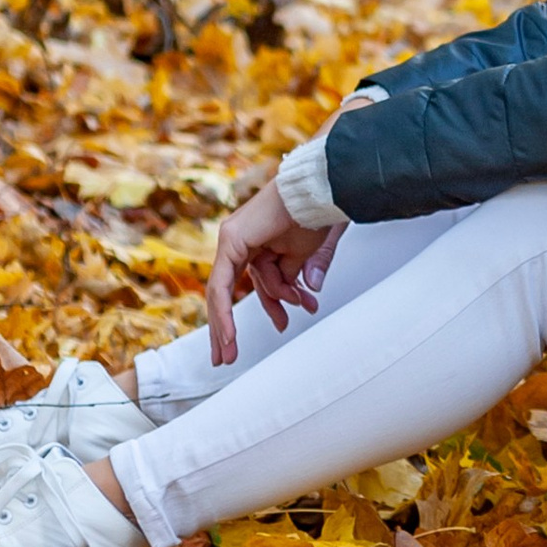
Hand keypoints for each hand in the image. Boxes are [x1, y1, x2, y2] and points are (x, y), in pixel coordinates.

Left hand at [206, 180, 343, 363]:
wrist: (322, 189)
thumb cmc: (319, 211)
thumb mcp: (310, 254)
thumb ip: (301, 274)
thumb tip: (309, 291)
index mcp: (261, 242)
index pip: (259, 281)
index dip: (270, 306)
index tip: (280, 326)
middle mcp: (241, 241)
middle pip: (230, 291)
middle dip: (229, 327)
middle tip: (227, 357)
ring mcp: (233, 239)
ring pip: (223, 292)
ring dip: (229, 325)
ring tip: (236, 349)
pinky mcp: (231, 239)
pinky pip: (223, 284)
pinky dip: (224, 311)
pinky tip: (227, 335)